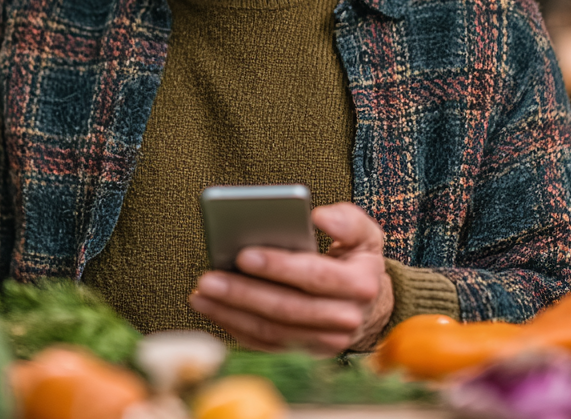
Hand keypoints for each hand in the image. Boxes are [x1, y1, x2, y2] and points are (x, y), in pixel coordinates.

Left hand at [189, 202, 393, 354]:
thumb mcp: (364, 233)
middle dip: (243, 293)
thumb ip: (347, 221)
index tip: (242, 255)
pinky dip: (235, 327)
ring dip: (231, 313)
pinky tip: (212, 309)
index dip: (277, 266)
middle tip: (207, 278)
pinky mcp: (305, 353)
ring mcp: (325, 343)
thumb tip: (319, 217)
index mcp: (361, 285)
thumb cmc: (357, 260)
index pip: (314, 276)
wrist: (370, 305)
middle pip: (286, 308)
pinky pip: (264, 344)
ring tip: (200, 294)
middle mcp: (346, 320)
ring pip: (271, 331)